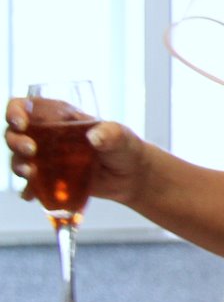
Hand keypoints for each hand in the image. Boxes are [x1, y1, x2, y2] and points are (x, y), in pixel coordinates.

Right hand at [6, 97, 150, 206]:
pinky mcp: (49, 178)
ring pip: (18, 158)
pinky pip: (30, 183)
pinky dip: (28, 189)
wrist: (131, 177)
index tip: (20, 123)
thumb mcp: (122, 137)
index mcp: (61, 116)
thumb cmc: (126, 148)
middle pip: (15, 133)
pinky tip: (31, 196)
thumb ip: (111, 134)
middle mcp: (48, 134)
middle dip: (15, 141)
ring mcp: (46, 157)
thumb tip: (95, 137)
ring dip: (18, 165)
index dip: (16, 111)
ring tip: (30, 174)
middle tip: (31, 151)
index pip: (28, 105)